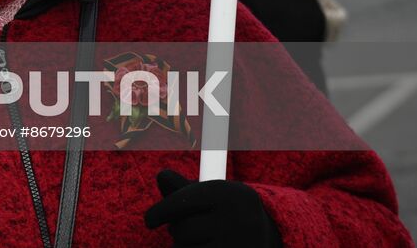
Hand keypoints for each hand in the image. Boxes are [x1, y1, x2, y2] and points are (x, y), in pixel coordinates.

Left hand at [143, 169, 279, 246]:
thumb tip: (162, 176)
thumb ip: (183, 187)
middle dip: (177, 231)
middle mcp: (239, 221)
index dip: (162, 211)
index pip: (186, 200)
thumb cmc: (227, 212)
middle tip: (181, 231)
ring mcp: (239, 246)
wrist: (266, 237)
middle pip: (184, 230)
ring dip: (183, 247)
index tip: (149, 220)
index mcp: (231, 194)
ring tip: (198, 241)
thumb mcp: (211, 194)